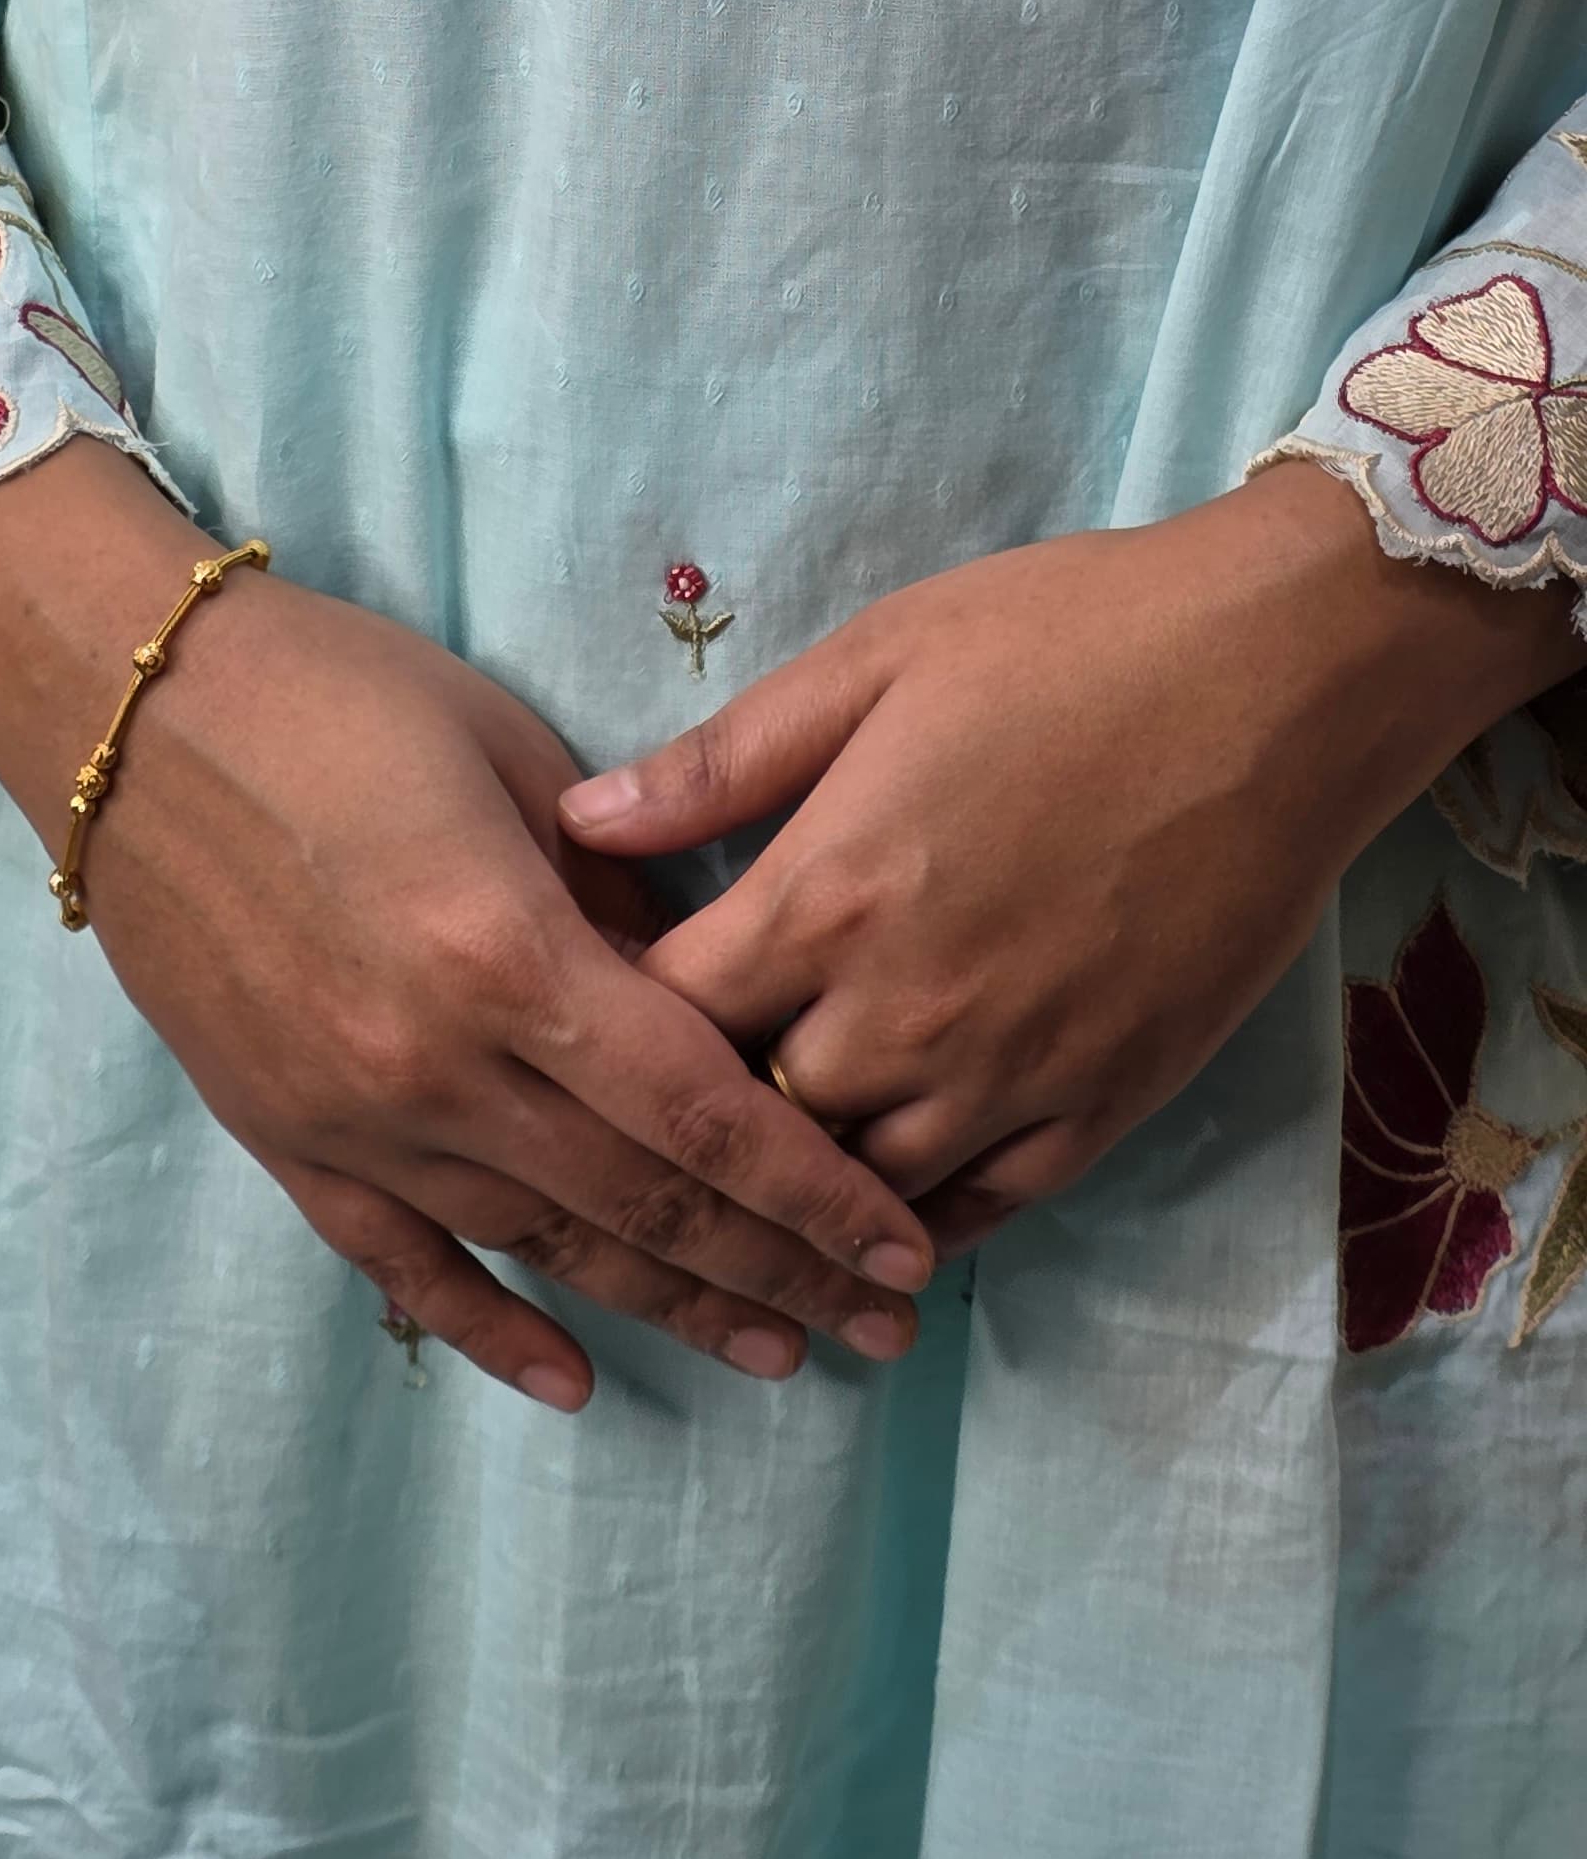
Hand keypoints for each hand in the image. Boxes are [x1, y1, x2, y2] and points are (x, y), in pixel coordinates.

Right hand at [0, 443, 931, 1405]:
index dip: (817, 1193)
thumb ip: (621, 891)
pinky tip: (573, 1381)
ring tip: (780, 1348)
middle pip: (645, 1204)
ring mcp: (353, 1117)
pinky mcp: (285, 1137)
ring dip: (670, 1309)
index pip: (703, 1113)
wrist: (134, 710)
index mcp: (508, 953)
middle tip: (883, 1325)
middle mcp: (436, 1064)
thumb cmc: (342, 695)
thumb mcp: (516, 757)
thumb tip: (713, 990)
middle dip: (781, 1271)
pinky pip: (404, 1268)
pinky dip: (492, 1332)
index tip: (906, 1244)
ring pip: (545, 1249)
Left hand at [559, 464, 1580, 1247]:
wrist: (1280, 679)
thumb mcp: (877, 658)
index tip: (588, 1009)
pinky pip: (980, 1211)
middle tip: (658, 1102)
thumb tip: (577, 824)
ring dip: (801, 1179)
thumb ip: (723, 761)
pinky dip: (915, 1220)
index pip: (666, 1017)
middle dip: (695, 1113)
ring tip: (756, 1171)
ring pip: (856, 1186)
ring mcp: (1012, 1073)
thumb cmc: (1070, 638)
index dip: (610, 1020)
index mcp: (829, 895)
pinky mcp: (1106, 1104)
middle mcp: (906, 1013)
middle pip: (747, 1120)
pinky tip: (877, 1212)